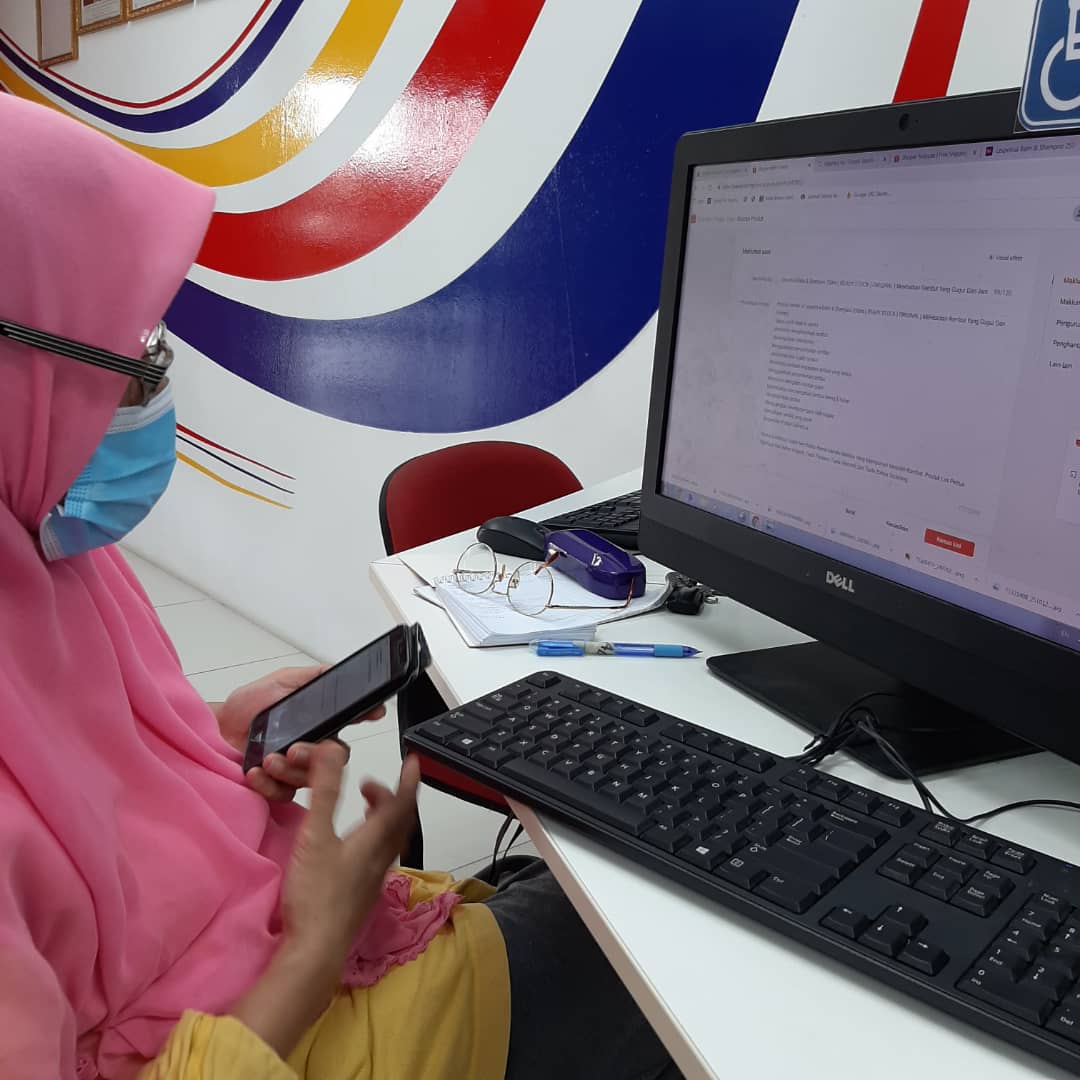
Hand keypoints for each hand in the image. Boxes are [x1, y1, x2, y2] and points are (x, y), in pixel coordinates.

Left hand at [213, 664, 385, 800]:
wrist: (215, 730)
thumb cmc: (246, 707)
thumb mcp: (282, 682)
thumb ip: (312, 676)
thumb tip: (341, 669)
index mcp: (317, 722)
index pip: (350, 721)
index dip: (365, 716)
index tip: (372, 713)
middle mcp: (311, 746)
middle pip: (335, 759)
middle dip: (315, 755)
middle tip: (295, 748)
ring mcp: (294, 769)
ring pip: (312, 779)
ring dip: (288, 769)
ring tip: (268, 758)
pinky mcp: (276, 787)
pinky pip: (286, 794)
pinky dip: (269, 784)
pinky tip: (255, 772)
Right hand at [229, 744, 418, 1059]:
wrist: (317, 951)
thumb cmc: (316, 894)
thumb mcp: (315, 836)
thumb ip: (324, 792)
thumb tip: (333, 751)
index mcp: (375, 840)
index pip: (401, 803)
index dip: (408, 780)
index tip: (414, 761)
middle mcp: (382, 858)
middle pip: (400, 822)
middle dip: (393, 796)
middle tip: (372, 784)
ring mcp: (375, 879)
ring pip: (390, 840)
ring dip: (383, 817)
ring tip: (363, 807)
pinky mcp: (364, 894)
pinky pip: (379, 855)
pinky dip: (374, 837)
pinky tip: (354, 844)